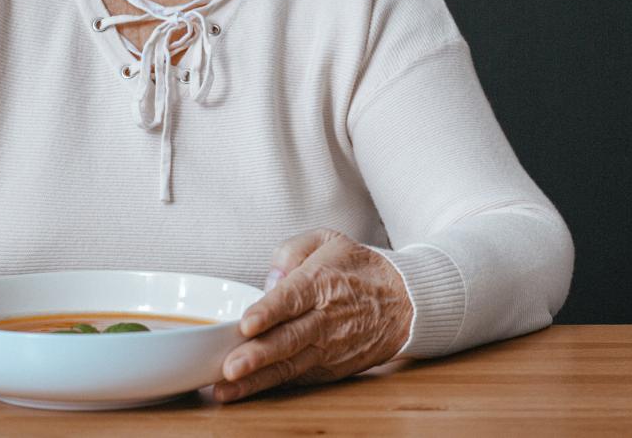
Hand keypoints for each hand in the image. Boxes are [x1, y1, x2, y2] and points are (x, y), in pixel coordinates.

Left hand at [213, 228, 411, 402]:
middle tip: (230, 367)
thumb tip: (270, 279)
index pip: (292, 299)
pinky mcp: (330, 369)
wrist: (404, 301)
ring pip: (289, 366)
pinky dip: (272, 387)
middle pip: (288, 339)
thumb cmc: (359, 269)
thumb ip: (292, 250)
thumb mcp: (328, 240)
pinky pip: (298, 378)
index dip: (268, 312)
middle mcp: (324, 318)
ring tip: (227, 389)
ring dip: (258, 379)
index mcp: (321, 282)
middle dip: (258, 355)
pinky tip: (245, 392)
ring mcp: (328, 348)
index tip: (246, 324)